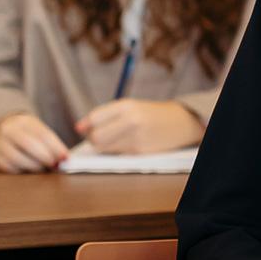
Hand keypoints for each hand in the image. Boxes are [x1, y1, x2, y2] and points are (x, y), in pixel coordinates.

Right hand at [0, 113, 68, 172]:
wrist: (3, 130)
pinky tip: (28, 168)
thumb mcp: (38, 130)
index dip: (56, 147)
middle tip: (55, 164)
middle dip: (46, 157)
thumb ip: (51, 142)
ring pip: (19, 158)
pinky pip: (10, 168)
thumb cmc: (28, 133)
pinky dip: (22, 170)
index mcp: (24, 121)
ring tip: (42, 167)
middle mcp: (9, 130)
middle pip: (30, 145)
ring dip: (35, 166)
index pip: (42, 134)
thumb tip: (64, 158)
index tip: (65, 157)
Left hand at [74, 99, 202, 153]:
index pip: (94, 118)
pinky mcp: (140, 151)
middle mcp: (131, 120)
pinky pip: (116, 154)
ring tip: (115, 139)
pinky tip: (127, 143)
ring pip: (103, 148)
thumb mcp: (131, 106)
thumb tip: (79, 127)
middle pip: (95, 137)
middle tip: (100, 135)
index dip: (87, 125)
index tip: (87, 127)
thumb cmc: (152, 113)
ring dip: (104, 146)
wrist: (181, 122)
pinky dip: (116, 150)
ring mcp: (136, 137)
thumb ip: (105, 114)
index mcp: (127, 105)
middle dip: (93, 138)